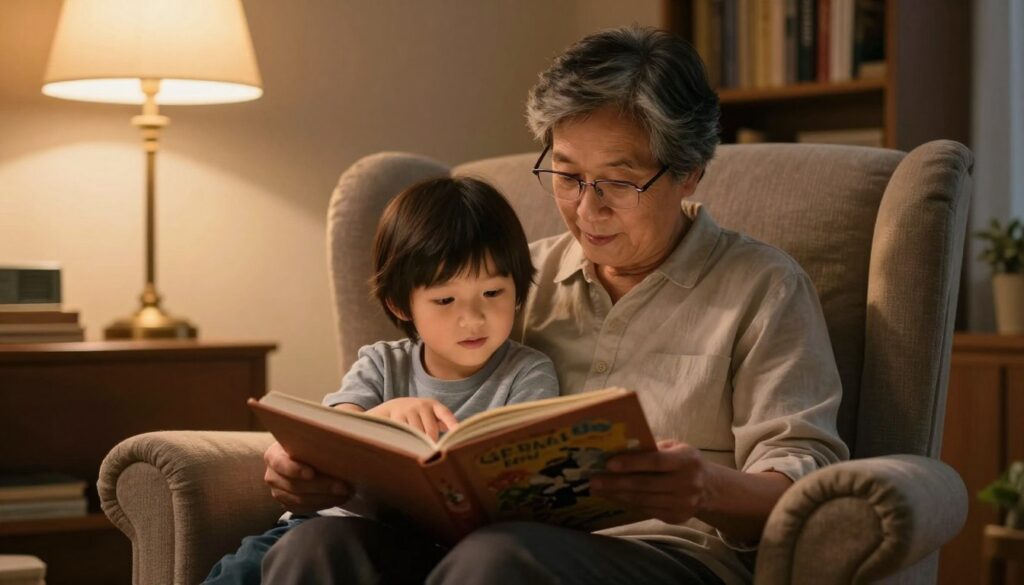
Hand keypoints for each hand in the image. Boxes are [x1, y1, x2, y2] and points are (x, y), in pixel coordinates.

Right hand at [263, 441, 351, 513]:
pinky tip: (338, 499)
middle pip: (295, 486)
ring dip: (326, 498)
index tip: (312, 473)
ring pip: (300, 501)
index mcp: (273, 456)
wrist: (298, 458)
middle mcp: (272, 476)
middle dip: (322, 487)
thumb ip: (313, 445)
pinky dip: (323, 505)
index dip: (296, 470)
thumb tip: (337, 448)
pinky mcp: (287, 504)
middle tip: (343, 486)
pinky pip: (304, 509)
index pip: (281, 464)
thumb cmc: (304, 446)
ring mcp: (278, 492)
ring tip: (345, 493)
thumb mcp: (305, 440)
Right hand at [366, 398, 458, 440]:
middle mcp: (422, 405)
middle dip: (431, 443)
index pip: (445, 414)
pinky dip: (407, 440)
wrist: (394, 406)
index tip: (458, 430)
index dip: (451, 422)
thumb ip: (442, 422)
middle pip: (430, 431)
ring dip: (418, 443)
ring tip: (417, 446)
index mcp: (434, 405)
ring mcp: (409, 410)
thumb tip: (455, 433)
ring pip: (417, 434)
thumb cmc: (419, 414)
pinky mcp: (397, 416)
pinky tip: (406, 442)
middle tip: (430, 450)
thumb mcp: (431, 414)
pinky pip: (405, 433)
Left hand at [590, 439, 705, 524]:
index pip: (655, 461)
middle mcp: (687, 483)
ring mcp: (683, 503)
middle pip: (645, 484)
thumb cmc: (685, 461)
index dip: (632, 463)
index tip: (609, 464)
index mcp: (686, 460)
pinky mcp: (676, 517)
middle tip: (594, 480)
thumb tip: (620, 447)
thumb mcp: (676, 448)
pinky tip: (613, 497)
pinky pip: (646, 510)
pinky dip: (628, 503)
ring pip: (643, 500)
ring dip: (617, 495)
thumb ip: (653, 448)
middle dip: (616, 483)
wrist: (710, 488)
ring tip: (598, 489)